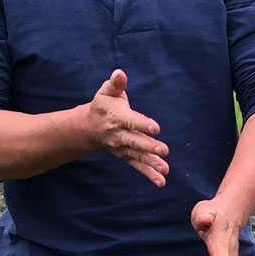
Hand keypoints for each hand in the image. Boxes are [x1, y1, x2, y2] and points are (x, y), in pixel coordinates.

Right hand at [78, 69, 168, 185]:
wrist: (89, 127)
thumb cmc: (104, 105)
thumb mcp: (106, 91)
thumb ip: (115, 83)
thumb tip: (120, 73)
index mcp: (117, 117)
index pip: (131, 121)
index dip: (143, 124)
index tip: (156, 128)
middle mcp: (119, 135)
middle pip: (135, 141)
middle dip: (149, 146)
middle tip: (164, 150)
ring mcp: (122, 148)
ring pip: (138, 156)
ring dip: (152, 164)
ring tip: (165, 170)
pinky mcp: (126, 156)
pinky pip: (138, 166)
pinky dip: (149, 175)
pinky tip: (161, 182)